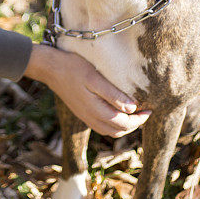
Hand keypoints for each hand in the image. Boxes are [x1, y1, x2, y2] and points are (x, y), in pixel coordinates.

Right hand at [24, 43, 150, 136]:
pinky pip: (101, 126)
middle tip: (145, 111)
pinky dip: (113, 124)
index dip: (139, 119)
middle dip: (134, 124)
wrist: (50, 68)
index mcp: (96, 110)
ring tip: (134, 114)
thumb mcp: (94, 77)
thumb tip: (132, 108)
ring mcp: (85, 117)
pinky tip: (116, 112)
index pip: (124, 123)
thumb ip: (113, 95)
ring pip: (109, 131)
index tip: (150, 109)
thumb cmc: (73, 68)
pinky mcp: (81, 113)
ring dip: (124, 126)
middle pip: (118, 130)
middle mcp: (90, 118)